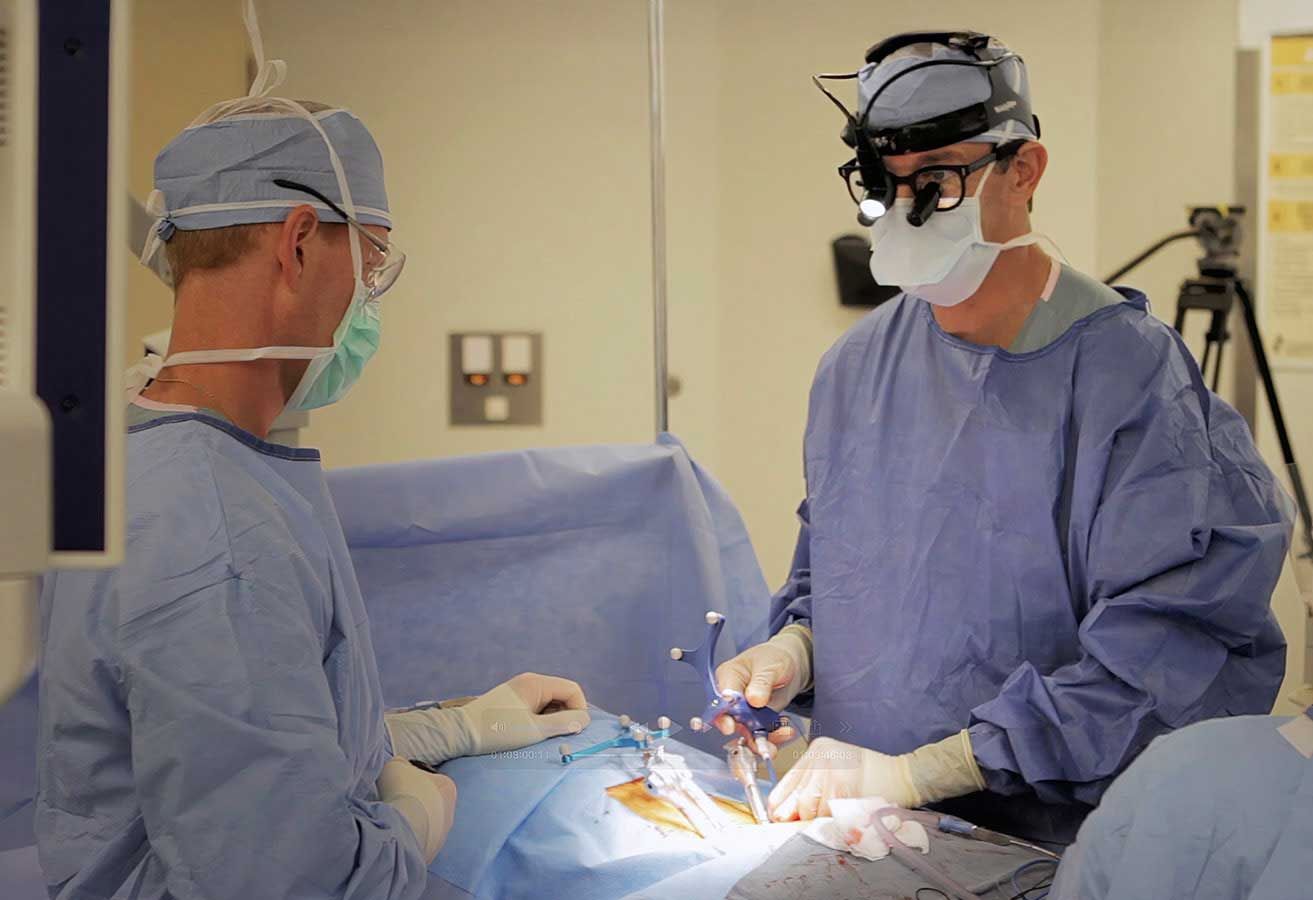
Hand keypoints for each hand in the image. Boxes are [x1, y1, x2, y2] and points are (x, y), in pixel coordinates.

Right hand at [377, 759, 458, 862]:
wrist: (402, 829)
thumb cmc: (402, 791)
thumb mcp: (395, 766)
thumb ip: (399, 765)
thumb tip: (398, 767)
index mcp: (447, 788)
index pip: (429, 780)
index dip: (410, 779)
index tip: (397, 783)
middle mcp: (449, 814)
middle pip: (428, 805)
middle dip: (412, 804)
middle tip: (393, 804)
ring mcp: (440, 838)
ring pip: (423, 827)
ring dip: (409, 824)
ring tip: (390, 822)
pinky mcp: (429, 855)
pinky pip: (415, 844)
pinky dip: (405, 840)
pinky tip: (392, 836)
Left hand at [386, 673, 590, 764]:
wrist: (460, 734)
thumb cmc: (498, 732)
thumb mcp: (534, 730)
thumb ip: (563, 723)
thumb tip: (584, 719)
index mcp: (536, 683)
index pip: (572, 690)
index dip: (579, 710)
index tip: (575, 731)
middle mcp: (529, 681)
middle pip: (562, 694)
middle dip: (567, 715)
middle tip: (560, 737)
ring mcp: (520, 690)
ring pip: (550, 702)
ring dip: (554, 719)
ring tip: (544, 737)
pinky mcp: (512, 701)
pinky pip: (537, 707)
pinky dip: (541, 719)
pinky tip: (532, 734)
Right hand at [711, 625, 811, 742]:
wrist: (791, 664)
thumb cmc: (774, 657)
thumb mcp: (770, 666)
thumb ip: (761, 682)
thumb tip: (753, 699)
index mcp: (728, 677)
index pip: (721, 698)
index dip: (724, 713)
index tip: (731, 724)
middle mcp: (731, 697)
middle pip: (728, 719)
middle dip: (742, 732)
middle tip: (756, 741)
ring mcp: (743, 711)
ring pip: (745, 732)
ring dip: (760, 740)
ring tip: (778, 738)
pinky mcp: (756, 721)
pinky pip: (760, 734)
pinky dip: (773, 737)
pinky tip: (785, 731)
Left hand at [767, 737, 916, 820]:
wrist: (903, 776)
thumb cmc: (870, 776)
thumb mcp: (836, 771)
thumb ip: (812, 786)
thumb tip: (784, 813)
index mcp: (817, 750)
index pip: (788, 781)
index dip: (779, 803)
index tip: (775, 817)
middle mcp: (822, 756)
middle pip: (798, 797)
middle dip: (796, 817)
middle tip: (798, 827)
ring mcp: (832, 770)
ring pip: (811, 809)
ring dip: (818, 821)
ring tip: (831, 819)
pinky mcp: (843, 785)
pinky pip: (828, 814)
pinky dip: (831, 822)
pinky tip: (840, 820)